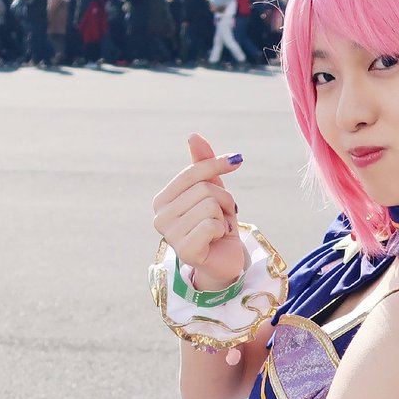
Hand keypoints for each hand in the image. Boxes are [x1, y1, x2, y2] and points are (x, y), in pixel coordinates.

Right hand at [152, 133, 245, 288]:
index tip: (237, 160)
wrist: (223, 261)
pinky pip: (212, 224)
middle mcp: (160, 217)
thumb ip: (202, 165)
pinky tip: (217, 240)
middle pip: (204, 189)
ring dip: (225, 217)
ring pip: (210, 206)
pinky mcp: (185, 250)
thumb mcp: (212, 191)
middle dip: (225, 200)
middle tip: (224, 216)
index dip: (217, 164)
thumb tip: (193, 136)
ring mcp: (170, 235)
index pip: (192, 173)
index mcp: (163, 200)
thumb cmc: (215, 225)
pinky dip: (222, 230)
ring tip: (220, 228)